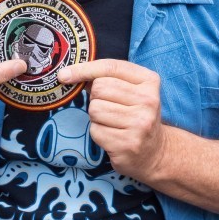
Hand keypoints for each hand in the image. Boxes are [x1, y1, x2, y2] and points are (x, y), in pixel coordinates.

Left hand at [58, 59, 164, 181]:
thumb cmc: (135, 115)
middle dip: (96, 98)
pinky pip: (95, 130)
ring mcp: (140, 123)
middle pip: (99, 88)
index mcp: (149, 81)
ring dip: (96, 117)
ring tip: (112, 123)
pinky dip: (98, 133)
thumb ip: (106, 78)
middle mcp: (148, 101)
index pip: (110, 67)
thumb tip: (68, 74)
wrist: (155, 152)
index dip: (84, 69)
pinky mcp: (128, 144)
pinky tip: (113, 136)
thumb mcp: (130, 91)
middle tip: (110, 108)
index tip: (64, 75)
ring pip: (95, 109)